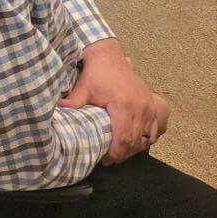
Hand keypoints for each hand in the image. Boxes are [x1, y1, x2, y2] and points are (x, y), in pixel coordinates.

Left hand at [62, 39, 166, 163]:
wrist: (109, 57)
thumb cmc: (96, 73)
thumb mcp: (83, 88)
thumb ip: (74, 102)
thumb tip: (60, 111)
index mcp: (124, 105)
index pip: (123, 138)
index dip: (115, 153)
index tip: (104, 160)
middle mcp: (141, 108)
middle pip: (135, 141)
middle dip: (122, 154)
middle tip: (109, 160)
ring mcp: (149, 107)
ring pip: (146, 138)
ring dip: (134, 148)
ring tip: (120, 152)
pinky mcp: (153, 105)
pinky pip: (156, 129)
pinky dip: (147, 138)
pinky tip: (136, 142)